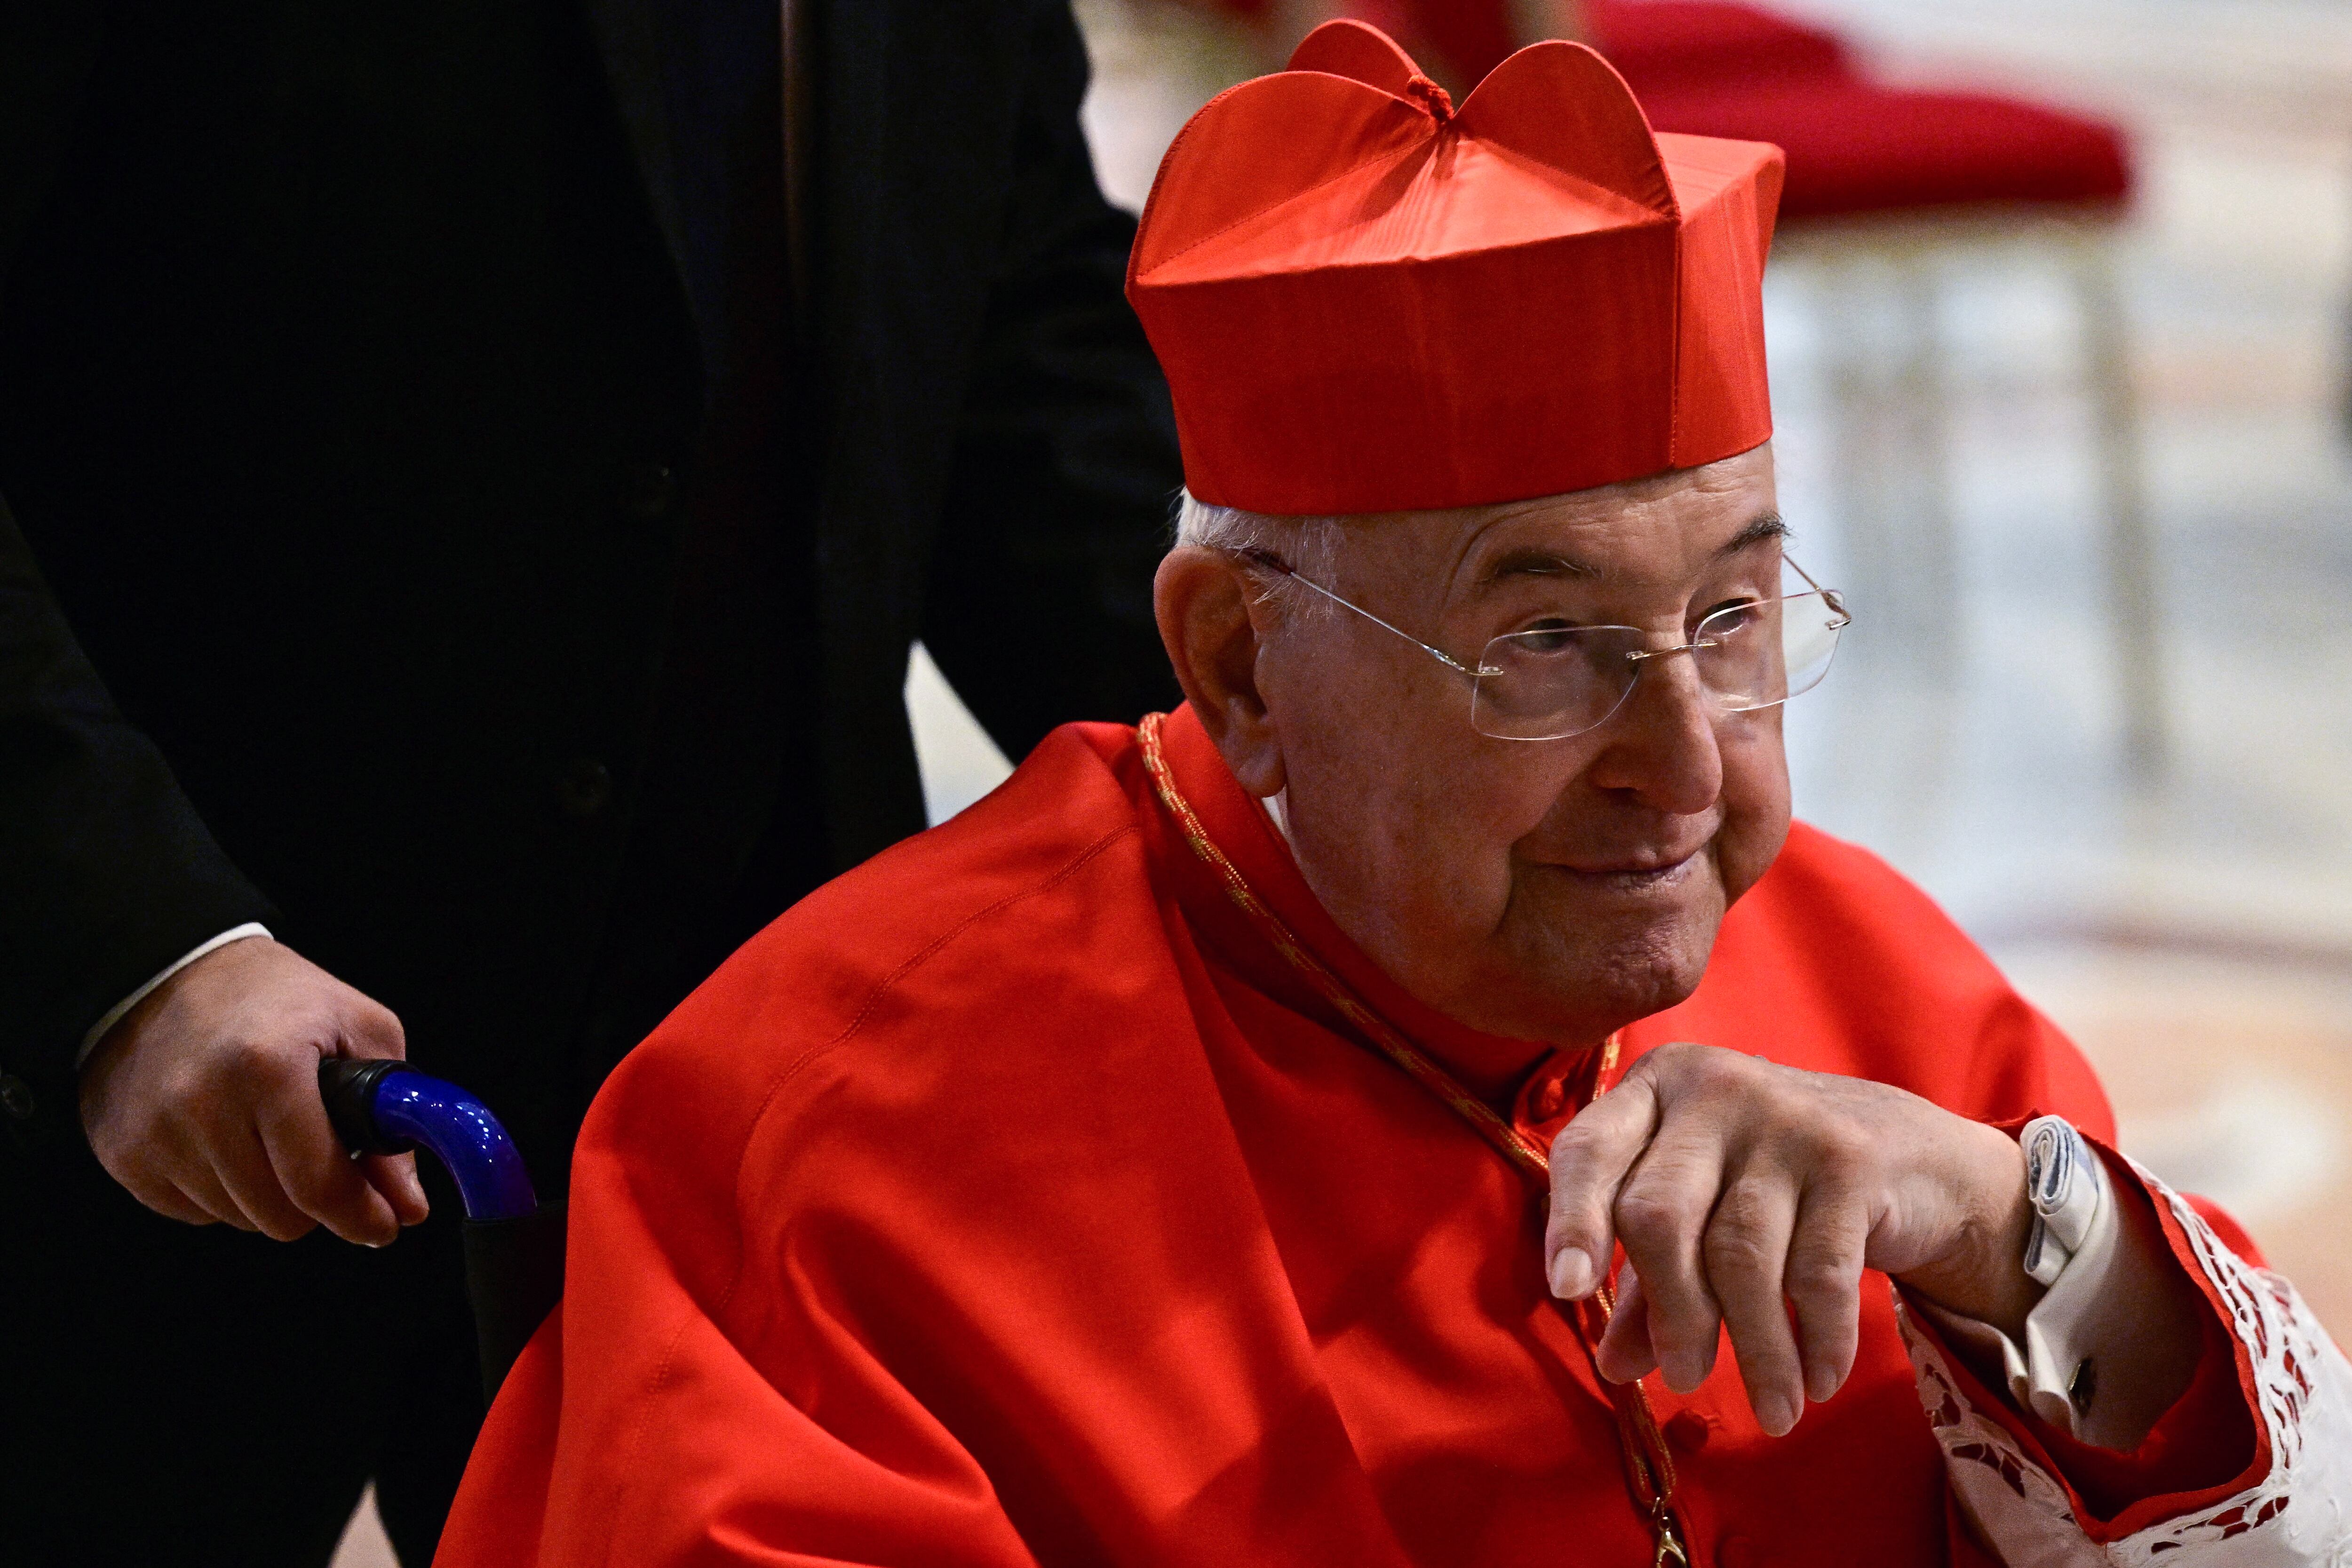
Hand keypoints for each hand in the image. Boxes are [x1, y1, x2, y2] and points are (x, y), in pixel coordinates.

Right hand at [79, 937, 429, 1244]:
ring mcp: (154, 1134)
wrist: (172, 972)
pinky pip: (192, 1212)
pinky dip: (222, 1191)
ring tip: (270, 1136)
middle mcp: (201, 1105)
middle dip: (316, 1202)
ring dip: (268, 1196)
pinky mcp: (123, 1154)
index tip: (384, 1225)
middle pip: (279, 1217)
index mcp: (267, 1067)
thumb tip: (406, 1204)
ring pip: (238, 1220)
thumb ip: (394, 1120)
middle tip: (325, 1161)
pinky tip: (228, 1141)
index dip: (361, 1216)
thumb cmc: (277, 998)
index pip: (318, 1185)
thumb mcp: (359, 1028)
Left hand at [1542, 1042, 2031, 1436]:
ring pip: (1740, 1255)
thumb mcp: (1699, 1217)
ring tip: (1770, 1413)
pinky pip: (1820, 1272)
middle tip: (1683, 1379)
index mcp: (1654, 1090)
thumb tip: (1611, 1366)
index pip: (1591, 1150)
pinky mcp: (1851, 1160)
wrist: (1906, 1151)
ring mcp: (1785, 1118)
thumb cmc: (1769, 1185)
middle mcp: (1713, 1089)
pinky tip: (1816, 1382)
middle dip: (1671, 1313)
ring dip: (1754, 1350)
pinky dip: (1817, 1340)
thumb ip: (1648, 1286)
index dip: (1573, 1220)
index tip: (1566, 1291)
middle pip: (1661, 1214)